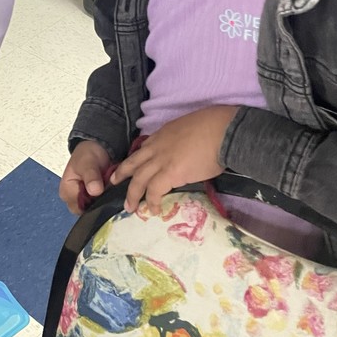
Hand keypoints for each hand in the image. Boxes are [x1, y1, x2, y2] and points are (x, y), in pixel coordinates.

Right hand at [60, 140, 112, 214]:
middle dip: (99, 202)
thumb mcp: (88, 162)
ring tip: (108, 186)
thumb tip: (94, 191)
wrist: (96, 148)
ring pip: (96, 208)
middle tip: (106, 188)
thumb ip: (91, 176)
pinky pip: (100, 204)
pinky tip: (109, 189)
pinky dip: (107, 198)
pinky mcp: (92, 199)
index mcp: (66, 192)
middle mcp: (73, 199)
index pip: (79, 209)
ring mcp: (84, 200)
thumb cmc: (87, 154)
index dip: (92, 204)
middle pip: (88, 211)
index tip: (102, 193)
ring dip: (104, 199)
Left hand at [109, 106, 238, 214]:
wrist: (222, 129)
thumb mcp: (192, 129)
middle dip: (122, 173)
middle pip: (134, 162)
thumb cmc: (216, 127)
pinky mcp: (170, 173)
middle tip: (114, 182)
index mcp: (164, 134)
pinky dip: (152, 201)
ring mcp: (162, 159)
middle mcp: (158, 146)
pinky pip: (154, 190)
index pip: (145, 147)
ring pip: (139, 178)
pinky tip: (153, 210)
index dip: (137, 159)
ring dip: (132, 194)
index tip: (132, 166)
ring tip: (129, 207)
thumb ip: (185, 141)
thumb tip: (192, 152)